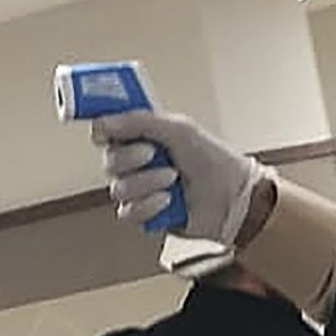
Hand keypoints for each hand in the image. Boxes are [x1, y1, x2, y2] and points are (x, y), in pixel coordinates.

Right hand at [92, 110, 268, 245]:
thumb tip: (104, 121)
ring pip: (118, 188)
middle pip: (108, 161)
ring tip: (173, 179)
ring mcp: (140, 190)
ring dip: (146, 182)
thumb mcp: (179, 130)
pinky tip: (168, 202)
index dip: (102, 131)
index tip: (105, 133)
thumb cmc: (213, 160)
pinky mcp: (145, 215)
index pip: (107, 131)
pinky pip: (128, 212)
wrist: (233, 199)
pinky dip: (148, 206)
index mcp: (143, 137)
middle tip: (153, 155)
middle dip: (131, 158)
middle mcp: (137, 163)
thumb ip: (140, 122)